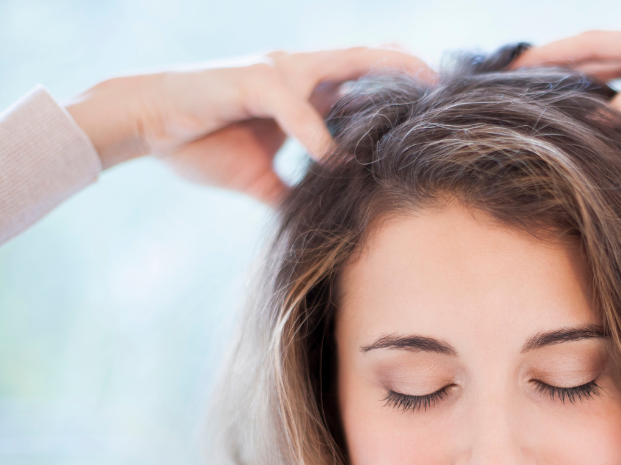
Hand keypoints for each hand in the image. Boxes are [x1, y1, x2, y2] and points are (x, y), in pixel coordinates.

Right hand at [65, 49, 433, 204]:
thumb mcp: (261, 179)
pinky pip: (291, 103)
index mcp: (306, 90)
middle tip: (449, 90)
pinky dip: (313, 130)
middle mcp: (298, 72)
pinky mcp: (250, 82)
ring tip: (418, 102)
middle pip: (367, 59)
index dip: (401, 86)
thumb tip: (323, 224)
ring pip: (342, 64)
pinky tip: (332, 156)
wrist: (147, 126)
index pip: (365, 78)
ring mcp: (277, 72)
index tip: (437, 108)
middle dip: (409, 70)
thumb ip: (295, 192)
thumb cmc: (201, 144)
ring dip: (381, 80)